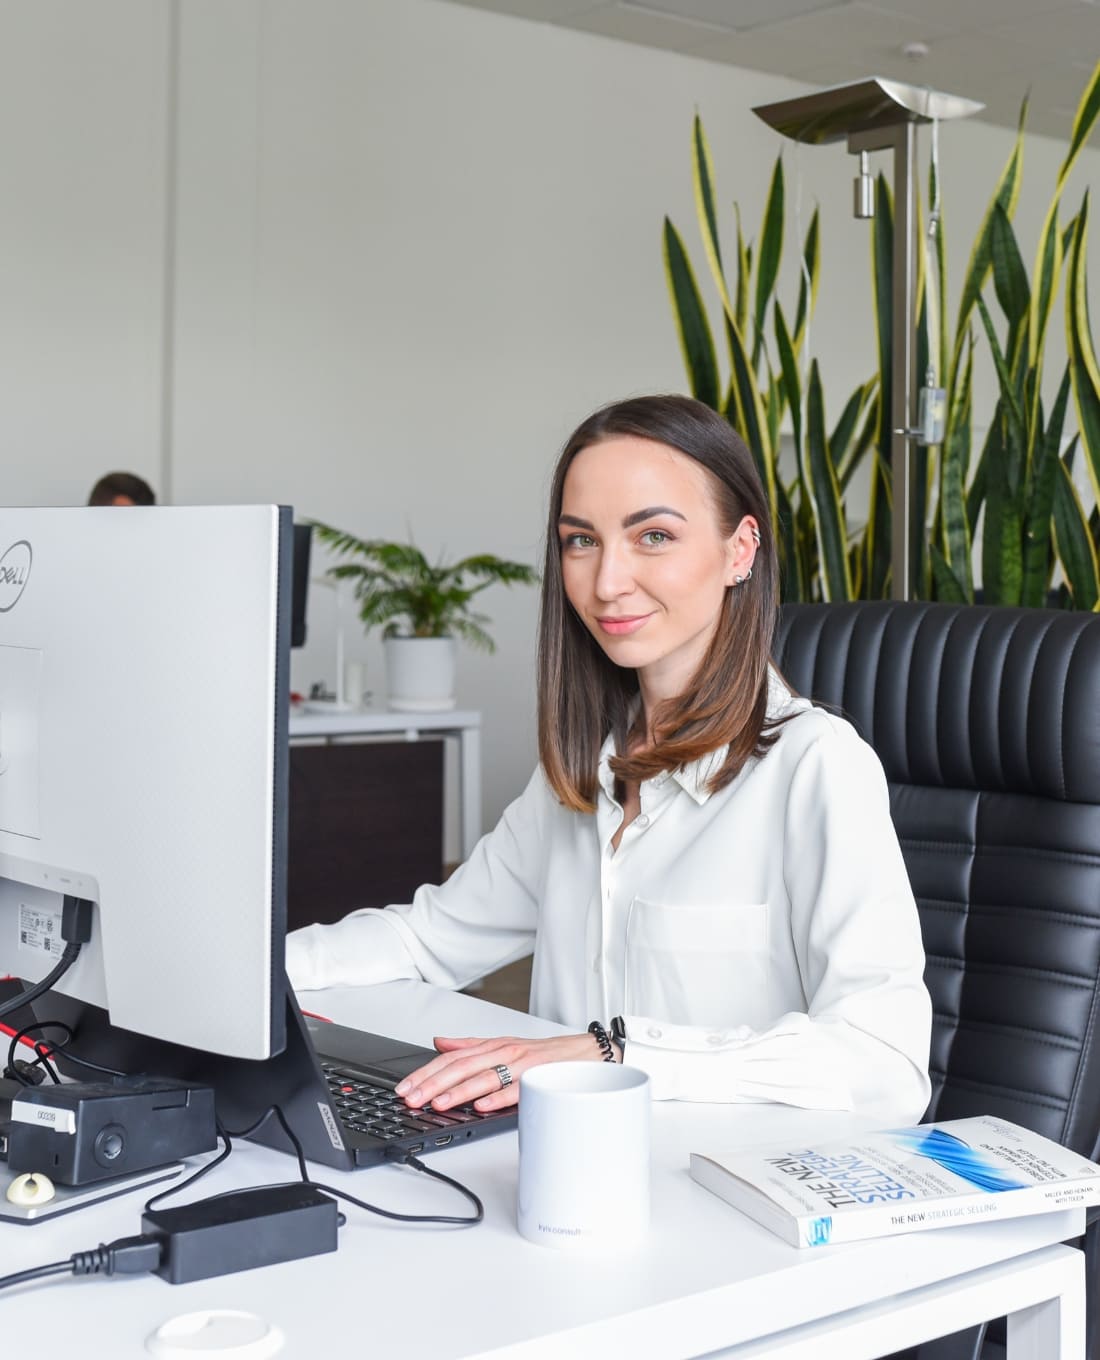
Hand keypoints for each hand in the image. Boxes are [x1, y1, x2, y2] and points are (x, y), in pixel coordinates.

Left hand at [394, 1032, 599, 1112]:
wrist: (583, 1053)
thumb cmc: (542, 1054)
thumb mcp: (501, 1044)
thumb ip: (469, 1044)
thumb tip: (437, 1042)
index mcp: (490, 1046)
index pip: (451, 1058)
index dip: (426, 1072)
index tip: (405, 1087)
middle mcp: (502, 1052)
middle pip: (461, 1066)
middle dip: (433, 1084)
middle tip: (411, 1099)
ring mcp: (520, 1065)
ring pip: (484, 1077)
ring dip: (459, 1091)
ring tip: (438, 1103)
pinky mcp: (537, 1078)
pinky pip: (516, 1089)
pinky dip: (498, 1097)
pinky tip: (482, 1106)